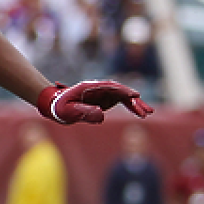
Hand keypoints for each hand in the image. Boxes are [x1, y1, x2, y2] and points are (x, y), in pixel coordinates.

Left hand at [36, 81, 153, 124]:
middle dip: (133, 100)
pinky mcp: (106, 100)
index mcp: (89, 87)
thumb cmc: (60, 108)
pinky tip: (141, 114)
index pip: (110, 87)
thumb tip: (102, 116)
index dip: (123, 91)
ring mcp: (104, 93)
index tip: (135, 96)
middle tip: (145, 110)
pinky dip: (131, 107)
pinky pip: (122, 102)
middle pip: (120, 91)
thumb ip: (84, 112)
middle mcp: (99, 88)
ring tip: (148, 114)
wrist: (55, 106)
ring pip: (123, 97)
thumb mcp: (69, 112)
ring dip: (136, 105)